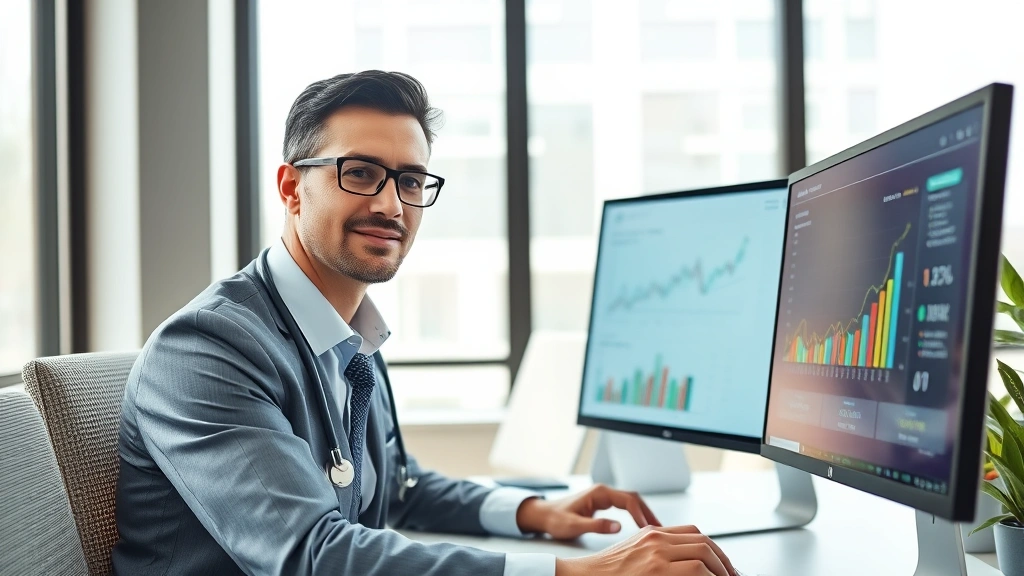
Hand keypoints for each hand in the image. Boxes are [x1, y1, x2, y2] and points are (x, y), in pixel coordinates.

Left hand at [515, 483, 661, 539]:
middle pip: (633, 498)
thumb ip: (596, 526)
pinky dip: (636, 513)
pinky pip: (625, 506)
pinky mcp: (603, 503)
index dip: (640, 514)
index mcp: (599, 493)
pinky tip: (641, 524)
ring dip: (643, 512)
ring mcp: (604, 496)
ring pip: (631, 501)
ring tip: (655, 527)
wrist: (544, 515)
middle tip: (660, 527)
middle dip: (647, 512)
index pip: (627, 500)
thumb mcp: (574, 525)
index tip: (648, 527)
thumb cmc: (556, 519)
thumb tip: (618, 526)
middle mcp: (603, 492)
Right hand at [554, 525, 736, 575]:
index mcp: (653, 534)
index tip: (724, 566)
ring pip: (704, 557)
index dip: (715, 550)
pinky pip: (695, 571)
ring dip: (721, 572)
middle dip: (725, 563)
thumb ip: (658, 552)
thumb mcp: (635, 552)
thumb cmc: (606, 573)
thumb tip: (690, 564)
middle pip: (705, 544)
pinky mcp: (656, 572)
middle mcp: (656, 541)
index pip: (696, 534)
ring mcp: (657, 556)